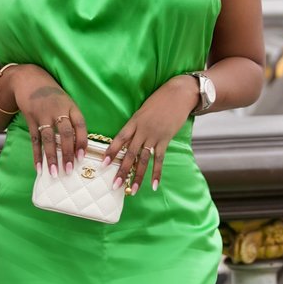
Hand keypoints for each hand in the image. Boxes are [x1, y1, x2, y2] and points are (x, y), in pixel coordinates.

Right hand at [6, 64, 88, 174]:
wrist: (29, 78)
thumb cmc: (51, 94)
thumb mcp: (66, 101)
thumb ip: (72, 119)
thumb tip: (79, 146)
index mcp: (70, 106)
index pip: (80, 124)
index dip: (82, 141)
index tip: (82, 157)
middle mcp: (58, 110)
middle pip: (65, 134)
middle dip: (68, 153)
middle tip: (69, 170)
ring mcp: (43, 114)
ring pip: (49, 139)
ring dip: (52, 157)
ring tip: (54, 173)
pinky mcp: (31, 118)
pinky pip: (35, 139)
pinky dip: (37, 154)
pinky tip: (39, 167)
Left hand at [104, 76, 196, 192]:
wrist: (179, 94)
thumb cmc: (160, 100)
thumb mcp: (143, 110)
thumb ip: (136, 125)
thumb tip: (128, 139)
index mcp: (134, 121)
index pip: (119, 139)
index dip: (111, 152)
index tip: (103, 164)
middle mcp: (142, 130)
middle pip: (129, 153)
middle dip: (122, 170)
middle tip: (114, 185)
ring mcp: (154, 136)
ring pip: (143, 159)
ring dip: (137, 176)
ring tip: (132, 189)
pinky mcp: (166, 139)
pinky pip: (159, 159)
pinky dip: (157, 172)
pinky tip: (154, 185)